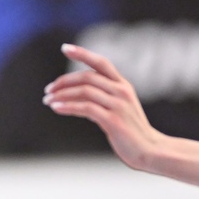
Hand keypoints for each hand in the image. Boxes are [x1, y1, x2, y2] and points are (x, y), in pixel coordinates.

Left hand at [43, 44, 164, 170]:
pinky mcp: (113, 121)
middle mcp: (121, 91)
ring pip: (84, 91)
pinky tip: (56, 108)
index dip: (82, 53)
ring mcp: (118, 105)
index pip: (101, 63)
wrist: (150, 151)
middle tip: (48, 90)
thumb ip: (104, 98)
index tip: (65, 48)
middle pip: (87, 78)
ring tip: (48, 100)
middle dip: (64, 82)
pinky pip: (85, 108)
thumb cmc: (132, 132)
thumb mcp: (121, 108)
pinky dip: (68, 107)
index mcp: (123, 85)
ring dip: (62, 95)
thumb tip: (78, 95)